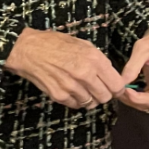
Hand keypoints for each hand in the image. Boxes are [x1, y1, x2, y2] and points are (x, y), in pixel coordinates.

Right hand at [4, 28, 124, 108]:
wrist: (29, 50)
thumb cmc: (56, 43)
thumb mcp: (83, 44)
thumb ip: (99, 60)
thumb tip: (110, 74)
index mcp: (94, 59)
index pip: (117, 84)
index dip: (118, 88)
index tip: (116, 88)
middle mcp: (85, 74)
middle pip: (106, 97)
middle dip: (105, 94)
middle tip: (99, 89)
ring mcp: (72, 87)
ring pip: (92, 103)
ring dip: (90, 98)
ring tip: (84, 88)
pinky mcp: (59, 96)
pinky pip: (76, 105)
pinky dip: (77, 101)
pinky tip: (72, 90)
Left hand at [116, 19, 148, 112]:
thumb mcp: (142, 49)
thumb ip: (132, 67)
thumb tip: (121, 84)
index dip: (136, 99)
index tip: (123, 90)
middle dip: (132, 100)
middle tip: (118, 90)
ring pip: (148, 104)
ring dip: (133, 100)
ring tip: (122, 88)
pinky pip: (148, 99)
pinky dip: (137, 97)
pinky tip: (129, 89)